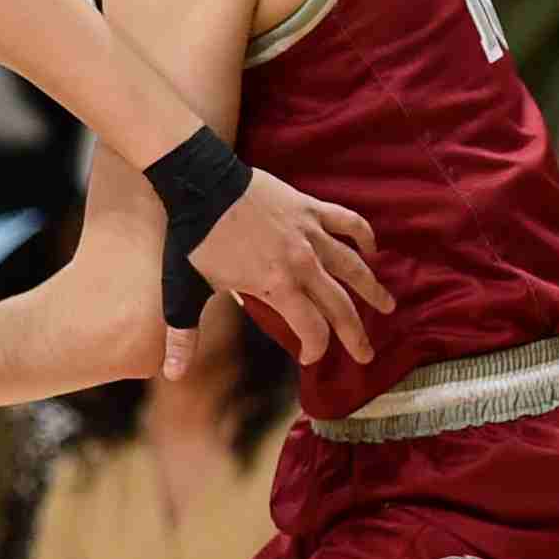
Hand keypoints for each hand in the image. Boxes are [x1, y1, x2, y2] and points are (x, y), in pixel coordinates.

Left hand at [179, 167, 389, 369]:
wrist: (200, 184)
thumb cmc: (192, 240)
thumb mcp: (184, 293)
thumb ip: (184, 335)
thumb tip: (170, 374)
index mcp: (276, 286)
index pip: (310, 329)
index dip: (314, 348)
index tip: (310, 359)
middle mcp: (302, 263)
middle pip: (339, 306)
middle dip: (354, 334)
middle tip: (366, 354)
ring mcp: (310, 234)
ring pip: (353, 267)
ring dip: (372, 289)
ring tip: (388, 306)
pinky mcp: (310, 208)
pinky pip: (348, 223)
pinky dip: (363, 237)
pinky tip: (370, 251)